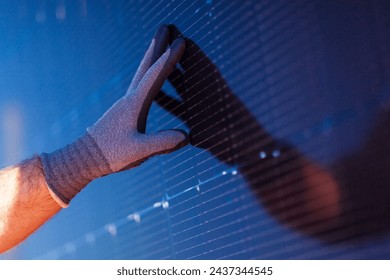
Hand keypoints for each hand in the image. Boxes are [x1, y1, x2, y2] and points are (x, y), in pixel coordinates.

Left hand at [41, 25, 188, 205]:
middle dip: (157, 47)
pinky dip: (147, 74)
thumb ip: (161, 142)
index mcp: (134, 104)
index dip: (168, 59)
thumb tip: (186, 135)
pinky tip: (149, 78)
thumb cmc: (111, 154)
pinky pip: (139, 85)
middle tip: (165, 28)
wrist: (86, 157)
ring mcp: (125, 103)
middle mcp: (129, 98)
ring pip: (141, 74)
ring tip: (159, 45)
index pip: (155, 77)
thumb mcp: (138, 151)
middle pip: (146, 67)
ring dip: (151, 57)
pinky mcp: (124, 110)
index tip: (180, 42)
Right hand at [156, 25, 274, 165]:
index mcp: (212, 89)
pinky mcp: (194, 119)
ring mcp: (198, 106)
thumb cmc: (242, 142)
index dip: (182, 44)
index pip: (195, 59)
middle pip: (185, 66)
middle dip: (171, 51)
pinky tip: (150, 94)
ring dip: (165, 72)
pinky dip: (163, 98)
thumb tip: (196, 135)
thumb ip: (209, 129)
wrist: (249, 153)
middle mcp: (204, 94)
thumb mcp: (225, 135)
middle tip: (157, 35)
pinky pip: (175, 105)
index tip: (168, 29)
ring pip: (178, 84)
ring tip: (148, 62)